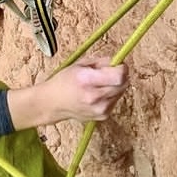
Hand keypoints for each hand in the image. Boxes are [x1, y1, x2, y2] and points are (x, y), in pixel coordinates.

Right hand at [7, 57, 128, 129]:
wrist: (53, 103)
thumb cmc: (63, 82)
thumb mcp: (79, 64)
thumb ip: (101, 61)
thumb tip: (118, 61)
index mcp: (87, 80)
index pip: (119, 76)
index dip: (122, 68)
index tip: (118, 64)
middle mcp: (95, 96)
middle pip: (123, 84)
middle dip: (119, 75)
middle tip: (108, 72)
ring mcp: (100, 108)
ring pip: (121, 92)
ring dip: (114, 85)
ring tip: (99, 84)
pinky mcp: (103, 115)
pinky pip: (115, 100)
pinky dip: (110, 95)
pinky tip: (97, 94)